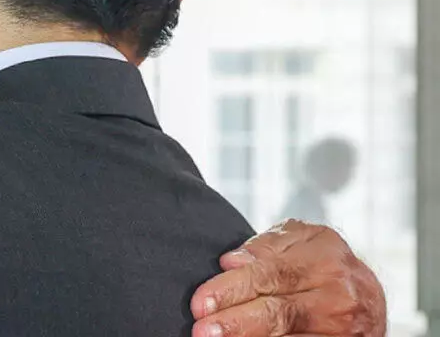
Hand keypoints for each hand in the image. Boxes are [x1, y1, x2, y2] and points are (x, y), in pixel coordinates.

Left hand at [190, 220, 385, 335]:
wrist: (369, 297)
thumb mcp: (301, 241)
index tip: (201, 302)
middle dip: (236, 321)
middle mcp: (341, 294)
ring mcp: (346, 327)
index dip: (233, 288)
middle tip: (202, 329)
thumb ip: (266, 247)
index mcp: (326, 257)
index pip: (271, 274)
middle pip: (279, 310)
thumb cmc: (322, 264)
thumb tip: (232, 262)